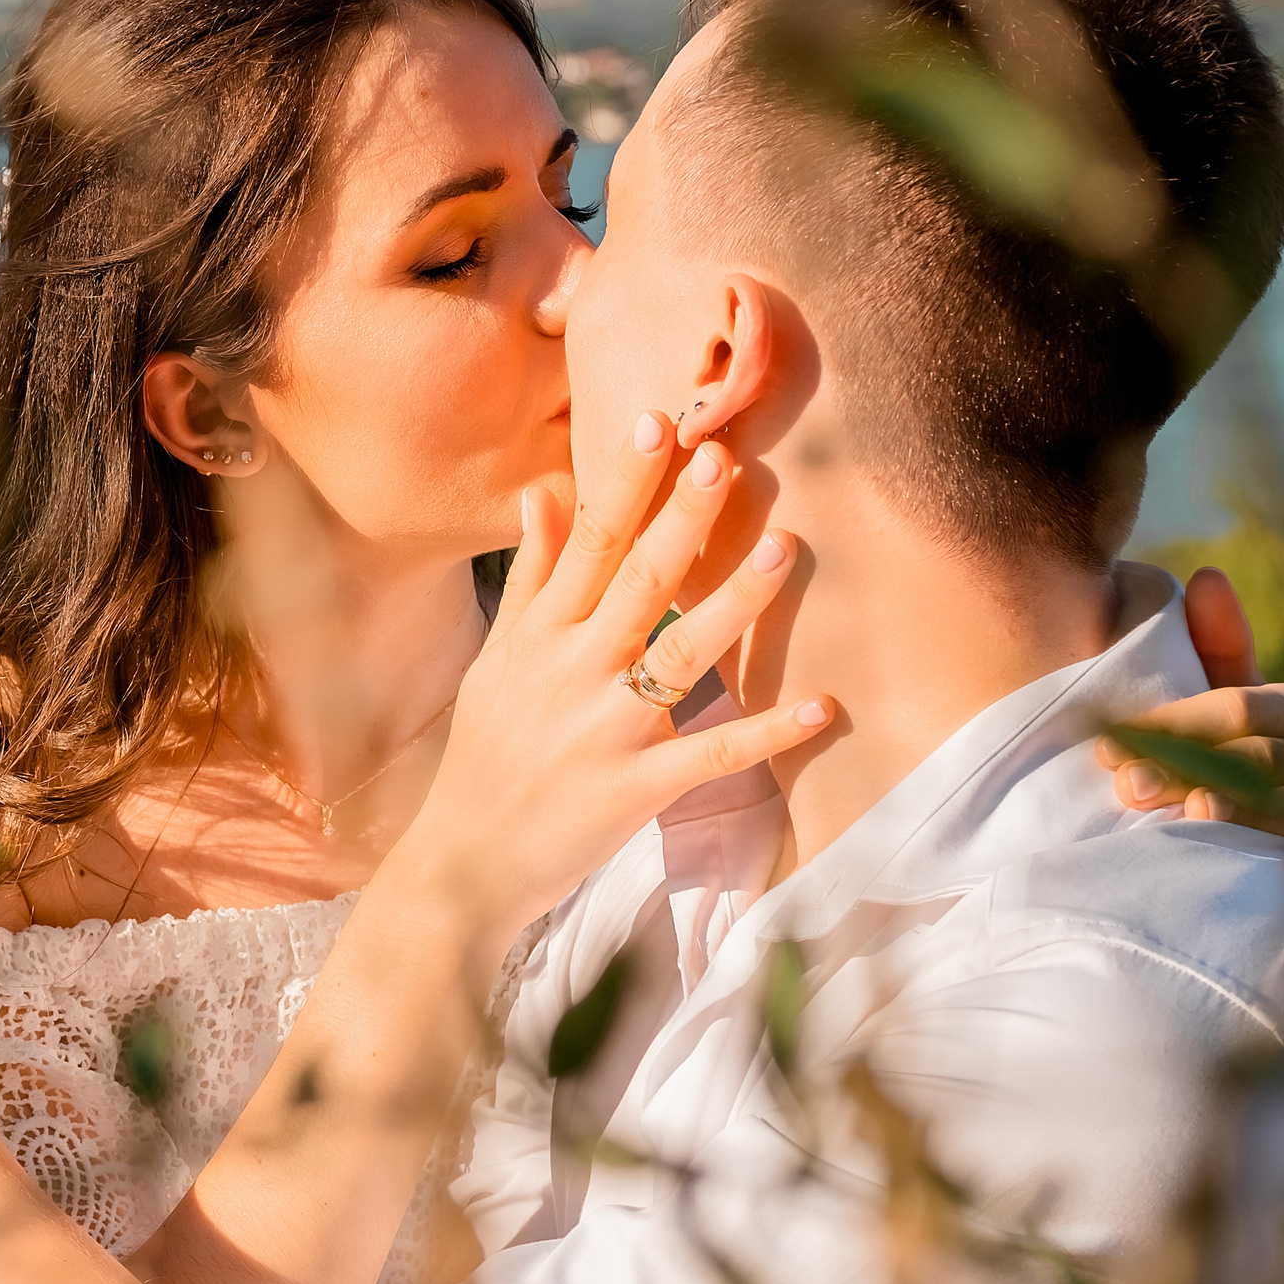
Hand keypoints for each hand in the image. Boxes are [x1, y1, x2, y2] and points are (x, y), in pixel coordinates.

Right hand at [393, 410, 835, 938]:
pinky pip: (710, 753)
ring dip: (735, 601)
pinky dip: (766, 732)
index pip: (586, 542)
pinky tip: (819, 706)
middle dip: (682, 518)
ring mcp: (603, 731)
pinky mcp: (634, 789)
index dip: (623, 483)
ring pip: (679, 654)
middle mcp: (569, 672)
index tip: (659, 422)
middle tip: (727, 458)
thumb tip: (544, 493)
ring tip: (784, 549)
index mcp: (538, 636)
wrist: (463, 862)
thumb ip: (532, 577)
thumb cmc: (487, 753)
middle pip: (637, 581)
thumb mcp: (498, 658)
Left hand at [1098, 567, 1283, 936]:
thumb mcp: (1255, 714)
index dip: (1169, 725)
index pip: (1235, 707)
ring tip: (1195, 816)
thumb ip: (1220, 654)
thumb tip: (1205, 574)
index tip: (1106, 748)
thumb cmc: (1282, 770)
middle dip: (1188, 772)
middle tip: (1129, 787)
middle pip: (1257, 761)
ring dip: (1248, 816)